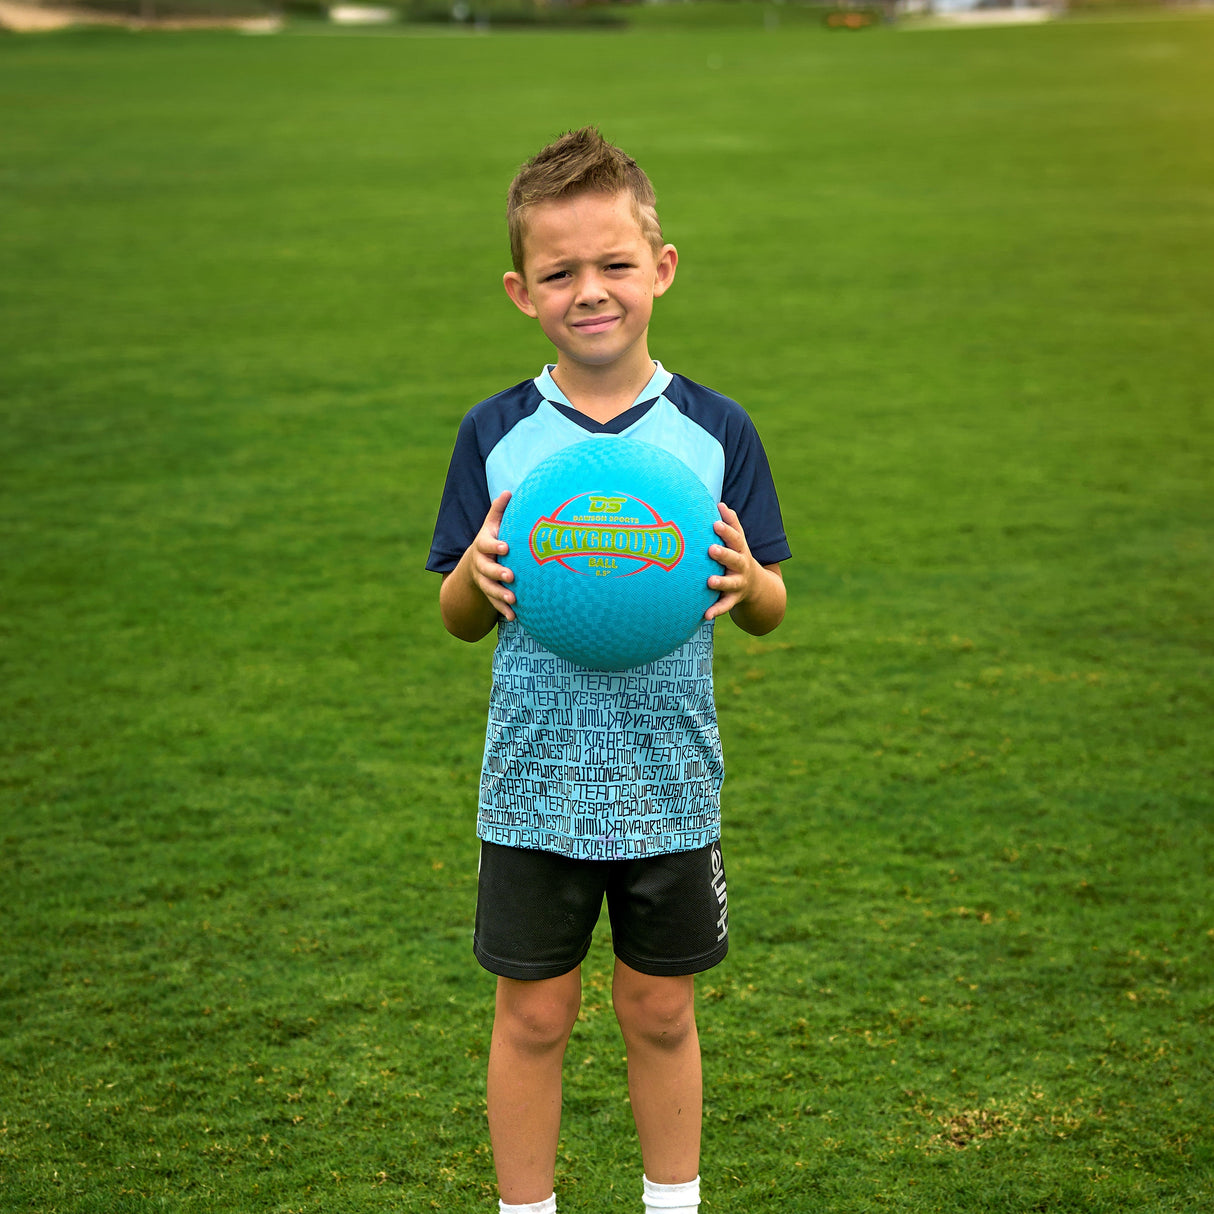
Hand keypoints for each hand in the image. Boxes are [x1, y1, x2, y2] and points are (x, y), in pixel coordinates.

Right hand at [469, 491, 515, 620]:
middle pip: (486, 569)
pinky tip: (515, 616)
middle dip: (497, 572)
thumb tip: (509, 491)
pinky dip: (503, 609)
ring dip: (500, 594)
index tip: (506, 547)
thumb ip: (499, 510)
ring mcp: (483, 580)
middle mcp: (481, 564)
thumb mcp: (491, 524)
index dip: (495, 545)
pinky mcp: (488, 594)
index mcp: (483, 546)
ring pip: (489, 588)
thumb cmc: (491, 540)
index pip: (486, 545)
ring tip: (513, 599)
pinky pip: (494, 603)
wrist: (475, 563)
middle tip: (510, 576)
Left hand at [704, 503, 758, 620]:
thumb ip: (732, 524)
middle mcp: (741, 567)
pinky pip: (725, 606)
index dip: (726, 531)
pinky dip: (716, 610)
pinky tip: (705, 615)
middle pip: (734, 559)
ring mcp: (739, 584)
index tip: (715, 523)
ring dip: (721, 583)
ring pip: (730, 584)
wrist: (758, 588)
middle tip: (711, 549)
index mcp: (741, 550)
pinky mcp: (734, 600)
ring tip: (709, 582)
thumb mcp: (739, 542)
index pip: (735, 538)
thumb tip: (720, 503)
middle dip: (724, 554)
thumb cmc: (739, 557)